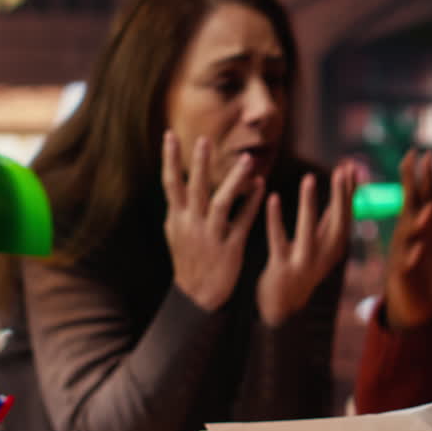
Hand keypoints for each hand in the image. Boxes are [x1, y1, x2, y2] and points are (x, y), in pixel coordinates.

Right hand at [163, 132, 264, 312]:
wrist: (198, 295)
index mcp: (177, 218)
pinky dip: (252, 203)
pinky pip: (244, 221)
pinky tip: (261, 186)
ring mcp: (211, 236)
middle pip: (195, 189)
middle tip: (205, 139)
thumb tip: (173, 185)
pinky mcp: (231, 248)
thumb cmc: (189, 260)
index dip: (169, 159)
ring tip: (248, 159)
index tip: (169, 134)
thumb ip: (177, 208)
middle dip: (199, 164)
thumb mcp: (175, 233)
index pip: (170, 183)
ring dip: (235, 180)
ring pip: (222, 202)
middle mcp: (192, 224)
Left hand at [256, 160, 357, 326]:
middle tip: (342, 170)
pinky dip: (276, 219)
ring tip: (309, 178)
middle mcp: (324, 256)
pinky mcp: (282, 268)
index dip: (350, 192)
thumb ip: (330, 220)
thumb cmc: (301, 269)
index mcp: (335, 248)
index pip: (347, 215)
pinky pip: (279, 240)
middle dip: (340, 195)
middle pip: (336, 221)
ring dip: (309, 203)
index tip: (350, 167)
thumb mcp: (320, 246)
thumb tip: (345, 191)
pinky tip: (273, 198)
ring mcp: (303, 263)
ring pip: (308, 230)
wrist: (283, 310)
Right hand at [383, 149, 431, 330]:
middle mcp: (412, 235)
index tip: (427, 154)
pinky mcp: (401, 275)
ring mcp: (404, 253)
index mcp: (426, 228)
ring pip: (408, 233)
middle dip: (411, 182)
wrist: (420, 310)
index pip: (426, 197)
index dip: (427, 177)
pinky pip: (405, 264)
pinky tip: (418, 250)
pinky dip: (411, 257)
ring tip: (431, 207)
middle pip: (411, 204)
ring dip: (418, 220)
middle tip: (411, 158)